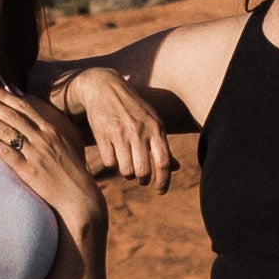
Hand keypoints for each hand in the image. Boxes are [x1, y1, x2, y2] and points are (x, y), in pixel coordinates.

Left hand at [0, 83, 102, 232]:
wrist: (80, 196)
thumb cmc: (72, 173)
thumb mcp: (65, 146)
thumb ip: (50, 133)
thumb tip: (35, 124)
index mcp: (51, 130)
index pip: (24, 107)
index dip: (5, 96)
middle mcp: (43, 138)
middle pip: (11, 115)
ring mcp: (35, 153)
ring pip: (5, 130)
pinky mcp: (29, 170)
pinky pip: (5, 153)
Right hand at [56, 68, 169, 193]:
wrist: (104, 86)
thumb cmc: (132, 107)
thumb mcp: (152, 121)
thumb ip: (163, 145)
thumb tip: (176, 167)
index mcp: (155, 128)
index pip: (164, 162)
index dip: (164, 181)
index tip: (161, 191)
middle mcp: (139, 131)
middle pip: (144, 171)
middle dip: (143, 180)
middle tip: (141, 179)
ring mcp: (120, 133)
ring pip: (126, 171)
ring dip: (127, 174)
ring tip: (127, 166)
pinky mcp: (102, 134)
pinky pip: (110, 163)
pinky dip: (112, 164)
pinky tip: (114, 154)